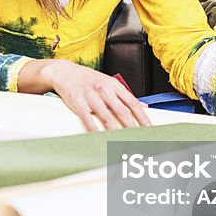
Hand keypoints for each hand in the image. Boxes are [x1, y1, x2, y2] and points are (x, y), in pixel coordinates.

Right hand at [20, 59, 150, 131]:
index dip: (142, 117)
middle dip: (132, 127)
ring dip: (115, 132)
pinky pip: (87, 119)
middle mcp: (105, 90)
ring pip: (106, 117)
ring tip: (123, 143)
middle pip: (122, 111)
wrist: (65, 72)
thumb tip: (145, 106)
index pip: (133, 103)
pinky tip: (99, 139)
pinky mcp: (78, 102)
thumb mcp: (110, 83)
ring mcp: (91, 96)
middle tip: (139, 140)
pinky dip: (94, 130)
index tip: (150, 129)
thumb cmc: (90, 80)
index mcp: (115, 85)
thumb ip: (125, 96)